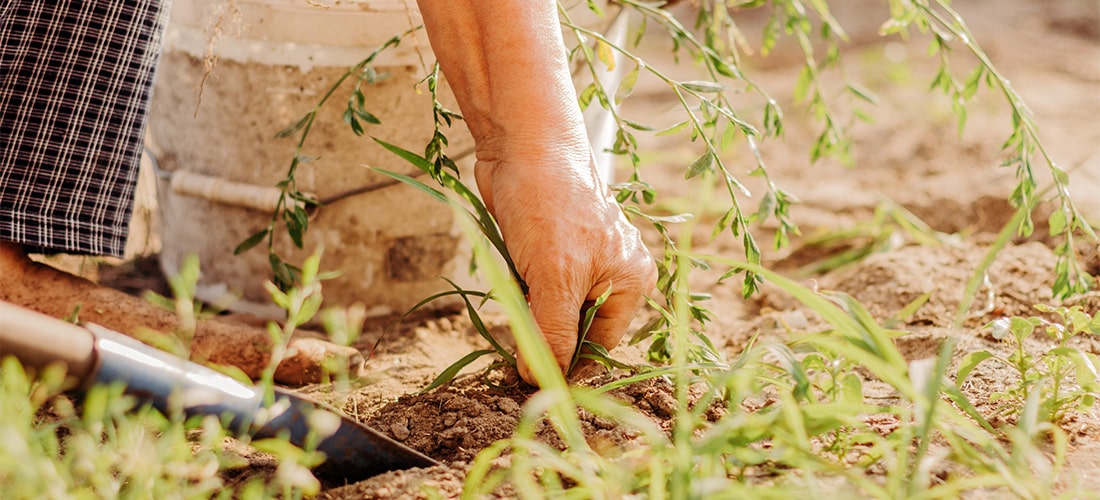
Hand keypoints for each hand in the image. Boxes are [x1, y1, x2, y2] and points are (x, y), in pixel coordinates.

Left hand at [475, 151, 656, 384]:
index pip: (600, 345)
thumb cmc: (548, 202)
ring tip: (514, 295)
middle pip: (575, 329)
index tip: (531, 381)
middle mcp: (612, 273)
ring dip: (529, 313)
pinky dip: (520, 292)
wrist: (520, 142)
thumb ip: (552, 333)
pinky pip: (537, 289)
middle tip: (514, 344)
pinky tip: (510, 275)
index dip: (567, 365)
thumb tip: (541, 381)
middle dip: (545, 336)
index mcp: (631, 281)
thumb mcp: (555, 277)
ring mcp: (580, 261)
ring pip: (552, 310)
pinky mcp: (550, 249)